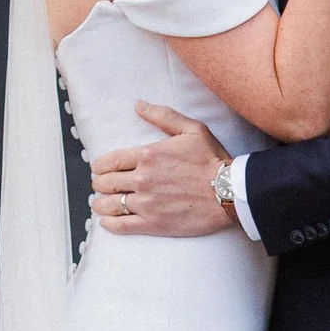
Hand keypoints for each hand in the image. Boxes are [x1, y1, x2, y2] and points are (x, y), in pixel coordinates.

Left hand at [91, 104, 229, 233]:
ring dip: (100, 204)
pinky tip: (107, 221)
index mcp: (147, 154)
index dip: (99, 166)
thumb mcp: (191, 129)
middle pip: (105, 183)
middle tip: (102, 186)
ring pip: (108, 205)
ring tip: (100, 204)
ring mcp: (146, 203)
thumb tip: (138, 105)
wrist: (230, 191)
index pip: (109, 161)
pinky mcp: (153, 224)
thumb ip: (162, 115)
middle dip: (100, 184)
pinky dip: (109, 224)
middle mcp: (142, 178)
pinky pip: (121, 225)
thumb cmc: (212, 159)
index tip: (99, 169)